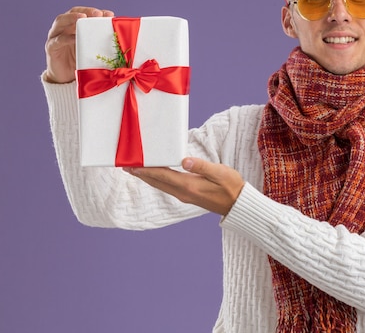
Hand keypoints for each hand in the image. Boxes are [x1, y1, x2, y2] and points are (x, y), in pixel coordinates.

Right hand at [44, 6, 113, 83]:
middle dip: (84, 11)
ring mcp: (55, 36)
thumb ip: (100, 40)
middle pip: (71, 13)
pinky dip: (65, 38)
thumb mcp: (92, 48)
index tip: (108, 14)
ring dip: (71, 18)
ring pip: (60, 22)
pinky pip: (57, 41)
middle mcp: (63, 28)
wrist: (66, 78)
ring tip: (81, 18)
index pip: (83, 13)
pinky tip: (74, 38)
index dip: (95, 11)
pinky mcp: (51, 48)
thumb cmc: (81, 60)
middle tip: (97, 13)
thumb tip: (118, 34)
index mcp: (74, 26)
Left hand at [124, 158, 245, 215]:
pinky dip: (158, 181)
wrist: (238, 204)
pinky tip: (156, 177)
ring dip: (148, 178)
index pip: (163, 175)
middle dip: (142, 174)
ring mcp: (185, 196)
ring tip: (136, 171)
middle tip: (126, 166)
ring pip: (161, 186)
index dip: (146, 170)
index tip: (132, 165)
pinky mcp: (189, 196)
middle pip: (157, 182)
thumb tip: (184, 160)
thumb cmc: (232, 186)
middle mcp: (183, 192)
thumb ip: (201, 166)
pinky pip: (168, 187)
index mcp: (189, 185)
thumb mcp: (219, 172)